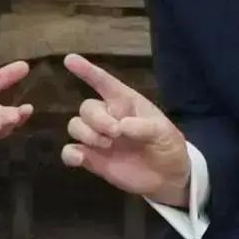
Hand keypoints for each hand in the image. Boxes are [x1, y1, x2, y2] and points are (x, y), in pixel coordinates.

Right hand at [60, 53, 190, 205]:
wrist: (169, 179)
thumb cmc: (168, 146)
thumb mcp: (165, 133)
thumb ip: (145, 127)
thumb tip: (122, 126)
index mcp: (125, 103)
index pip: (104, 83)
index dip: (87, 71)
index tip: (70, 59)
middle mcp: (108, 117)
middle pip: (87, 107)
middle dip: (97, 119)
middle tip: (115, 133)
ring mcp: (98, 139)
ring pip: (75, 125)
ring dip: (86, 133)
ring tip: (107, 145)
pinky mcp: (92, 160)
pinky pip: (70, 151)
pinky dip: (70, 154)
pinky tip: (80, 159)